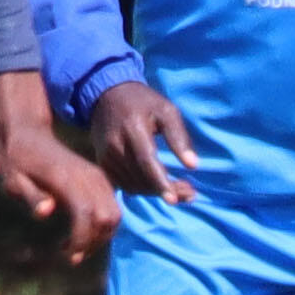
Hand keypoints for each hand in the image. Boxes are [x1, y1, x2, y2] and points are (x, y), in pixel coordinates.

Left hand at [0, 105, 121, 259]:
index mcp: (65, 177)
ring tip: (75, 249)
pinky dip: (103, 227)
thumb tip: (46, 213)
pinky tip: (81, 234)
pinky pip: (112, 208)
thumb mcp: (10, 178)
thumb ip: (30, 195)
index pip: (86, 215)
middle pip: (106, 218)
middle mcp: (87, 176)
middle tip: (70, 256)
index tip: (67, 257)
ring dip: (100, 238)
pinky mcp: (100, 179)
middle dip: (92, 243)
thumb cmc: (14, 158)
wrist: (26, 132)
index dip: (81, 241)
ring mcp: (97, 176)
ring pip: (114, 216)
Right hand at [81, 79, 198, 207]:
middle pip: (140, 178)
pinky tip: (158, 186)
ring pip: (132, 185)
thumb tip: (193, 166)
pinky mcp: (102, 162)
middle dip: (164, 190)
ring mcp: (105, 155)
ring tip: (179, 191)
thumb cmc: (143, 102)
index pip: (146, 161)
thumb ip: (179, 137)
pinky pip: (122, 184)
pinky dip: (142, 189)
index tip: (173, 200)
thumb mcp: (166, 111)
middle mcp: (115, 144)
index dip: (160, 183)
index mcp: (133, 129)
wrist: (107, 95)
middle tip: (189, 194)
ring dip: (155, 192)